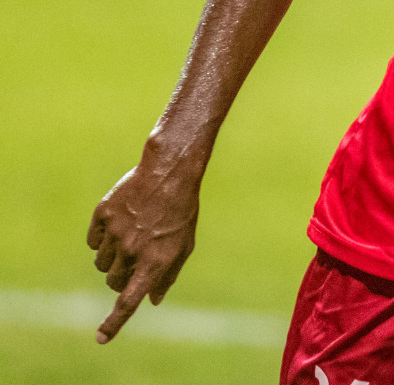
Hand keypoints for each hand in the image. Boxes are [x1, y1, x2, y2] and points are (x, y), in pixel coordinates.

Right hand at [86, 155, 200, 342]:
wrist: (170, 172)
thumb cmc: (181, 212)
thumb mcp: (184, 245)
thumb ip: (168, 275)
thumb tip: (153, 300)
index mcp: (155, 262)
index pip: (128, 301)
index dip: (114, 323)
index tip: (100, 338)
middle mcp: (132, 251)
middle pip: (113, 282)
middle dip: (121, 277)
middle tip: (136, 258)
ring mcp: (115, 233)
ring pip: (101, 263)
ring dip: (112, 257)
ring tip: (132, 235)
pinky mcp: (102, 216)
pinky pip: (92, 241)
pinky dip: (102, 238)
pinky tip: (121, 222)